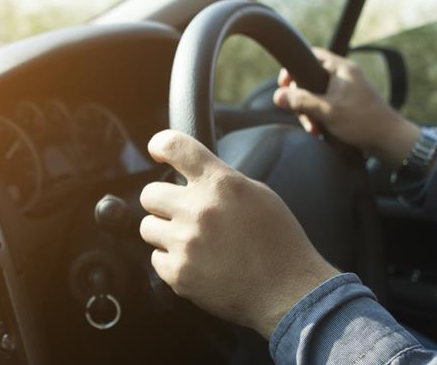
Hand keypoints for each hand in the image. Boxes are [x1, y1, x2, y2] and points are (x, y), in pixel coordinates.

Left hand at [139, 130, 337, 337]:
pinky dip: (172, 261)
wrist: (289, 291)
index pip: (175, 146)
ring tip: (191, 241)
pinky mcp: (179, 274)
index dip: (160, 144)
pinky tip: (197, 263)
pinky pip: (156, 259)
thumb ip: (222, 180)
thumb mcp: (258, 194)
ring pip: (147, 227)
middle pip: (150, 193)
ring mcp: (185, 244)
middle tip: (182, 213)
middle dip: (163, 202)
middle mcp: (198, 210)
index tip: (157, 151)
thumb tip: (194, 174)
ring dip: (164, 232)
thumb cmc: (279, 242)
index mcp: (221, 184)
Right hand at [273, 47, 419, 167]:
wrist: (390, 140)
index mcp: (341, 69)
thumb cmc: (363, 122)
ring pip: (317, 94)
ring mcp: (347, 90)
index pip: (311, 55)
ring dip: (310, 111)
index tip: (284, 85)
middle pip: (310, 78)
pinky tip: (321, 131)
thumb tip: (277, 96)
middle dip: (301, 98)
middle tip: (300, 114)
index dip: (294, 68)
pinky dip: (320, 116)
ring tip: (313, 128)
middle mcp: (345, 75)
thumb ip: (301, 102)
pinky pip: (326, 104)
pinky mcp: (349, 103)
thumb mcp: (327, 111)